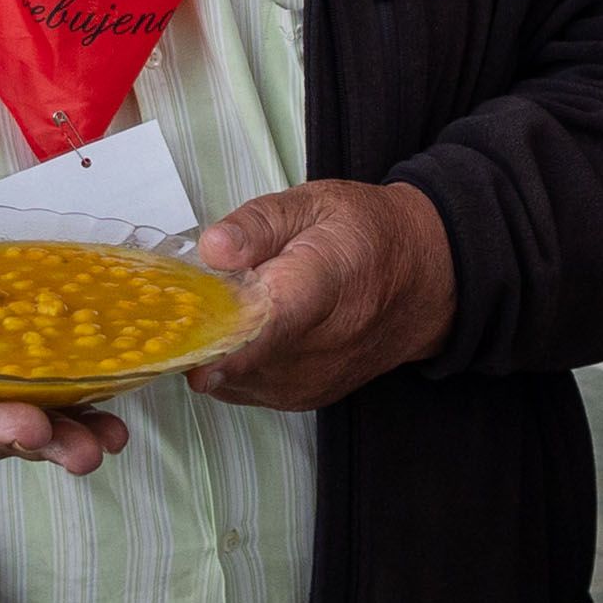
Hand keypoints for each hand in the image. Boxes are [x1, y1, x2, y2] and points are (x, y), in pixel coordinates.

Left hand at [194, 180, 453, 408]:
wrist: (427, 283)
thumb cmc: (367, 234)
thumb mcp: (315, 204)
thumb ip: (258, 223)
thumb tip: (211, 249)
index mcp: (321, 284)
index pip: (263, 324)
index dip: (211, 330)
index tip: (175, 321)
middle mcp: (317, 348)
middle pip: (231, 355)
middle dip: (196, 331)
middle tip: (183, 298)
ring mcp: (309, 381)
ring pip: (228, 377)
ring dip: (211, 349)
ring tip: (220, 309)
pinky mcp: (303, 399)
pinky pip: (242, 388)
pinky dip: (230, 364)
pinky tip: (239, 332)